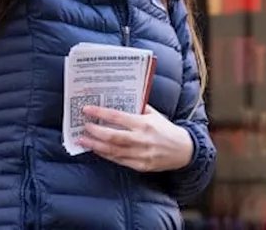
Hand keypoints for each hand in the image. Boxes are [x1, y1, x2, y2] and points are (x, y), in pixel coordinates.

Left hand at [80, 104, 194, 172]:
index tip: (87, 110)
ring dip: (95, 146)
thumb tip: (121, 99)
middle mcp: (141, 139)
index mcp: (144, 123)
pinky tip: (97, 150)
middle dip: (95, 131)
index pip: (118, 117)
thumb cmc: (166, 129)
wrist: (182, 150)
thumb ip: (139, 108)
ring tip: (83, 140)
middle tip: (83, 126)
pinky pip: (119, 160)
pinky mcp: (140, 166)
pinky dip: (106, 155)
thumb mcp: (154, 114)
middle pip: (112, 136)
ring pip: (112, 150)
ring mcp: (140, 154)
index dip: (100, 113)